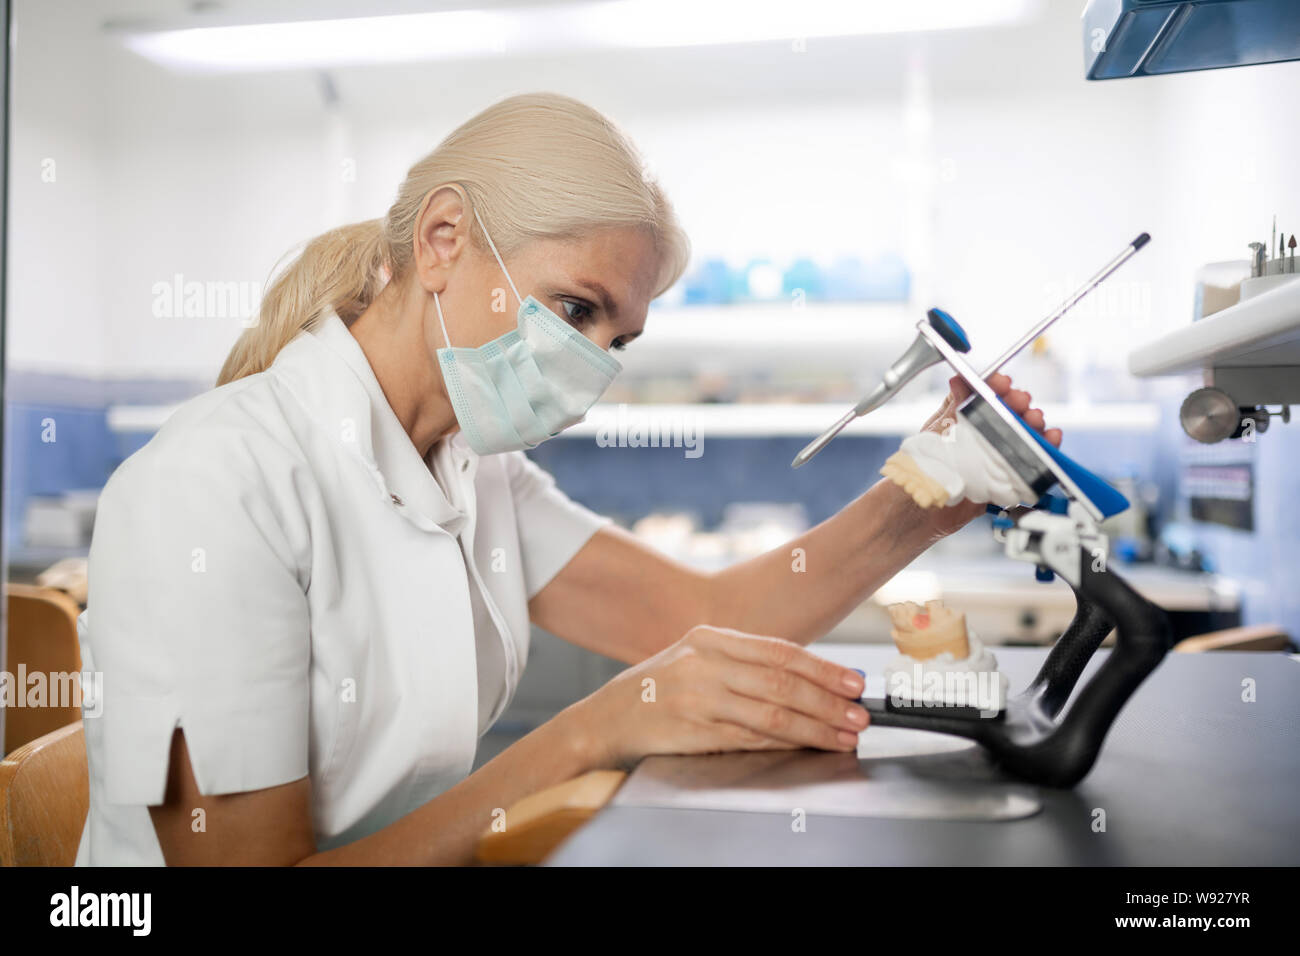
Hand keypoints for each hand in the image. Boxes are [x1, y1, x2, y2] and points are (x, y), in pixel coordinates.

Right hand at [579, 625, 868, 768]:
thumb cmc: (656, 692)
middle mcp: (704, 663)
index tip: (853, 682)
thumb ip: (741, 664)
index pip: (779, 650)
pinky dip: (785, 743)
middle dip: (828, 699)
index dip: (822, 667)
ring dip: (815, 726)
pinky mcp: (693, 732)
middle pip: (781, 681)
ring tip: (845, 734)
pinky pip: (750, 738)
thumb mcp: (694, 661)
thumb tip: (806, 678)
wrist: (603, 721)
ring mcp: (697, 698)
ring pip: (771, 712)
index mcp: (709, 639)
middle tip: (861, 713)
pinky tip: (807, 747)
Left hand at [918, 373, 1062, 533]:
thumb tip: (959, 382)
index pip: (984, 393)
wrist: (924, 508)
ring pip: (1022, 434)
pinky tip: (1049, 440)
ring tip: (1035, 420)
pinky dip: (1043, 449)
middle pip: (1009, 412)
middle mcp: (981, 433)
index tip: (1003, 383)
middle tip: (1020, 402)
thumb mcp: (936, 433)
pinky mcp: (1005, 474)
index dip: (996, 385)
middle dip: (1018, 403)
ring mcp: (995, 453)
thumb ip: (952, 408)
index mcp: (963, 416)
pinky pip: (1028, 460)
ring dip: (1033, 424)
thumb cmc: (923, 469)